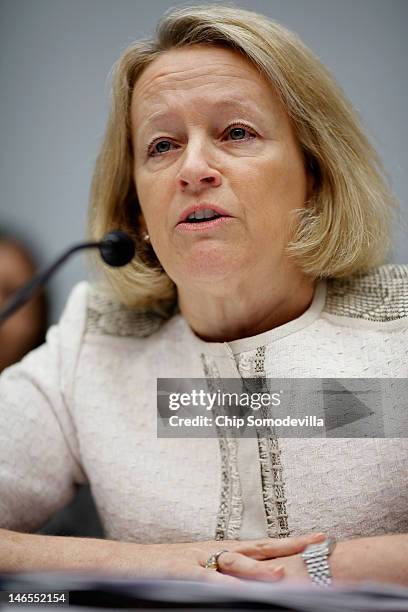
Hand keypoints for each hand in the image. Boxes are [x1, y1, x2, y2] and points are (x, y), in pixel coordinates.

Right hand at [118, 532, 325, 583]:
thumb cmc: (165, 567)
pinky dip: (225, 587)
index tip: (318, 538)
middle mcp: (216, 552)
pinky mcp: (183, 576)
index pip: (263, 545)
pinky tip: (240, 593)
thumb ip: (225, 572)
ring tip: (285, 576)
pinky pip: (208, 583)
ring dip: (260, 571)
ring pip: (236, 565)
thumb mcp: (199, 567)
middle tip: (320, 542)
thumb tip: (251, 583)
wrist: (125, 562)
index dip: (291, 542)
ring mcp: (199, 563)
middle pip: (259, 548)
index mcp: (222, 549)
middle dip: (290, 546)